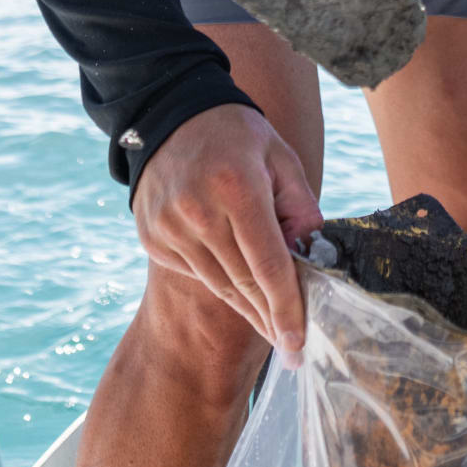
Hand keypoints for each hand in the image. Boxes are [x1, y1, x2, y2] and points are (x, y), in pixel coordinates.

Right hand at [134, 101, 318, 353]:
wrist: (170, 115)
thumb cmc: (238, 137)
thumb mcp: (281, 158)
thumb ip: (302, 208)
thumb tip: (313, 258)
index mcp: (237, 188)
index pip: (268, 264)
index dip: (286, 307)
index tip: (298, 342)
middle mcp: (198, 211)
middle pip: (244, 283)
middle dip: (271, 320)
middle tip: (292, 350)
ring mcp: (169, 227)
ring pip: (219, 286)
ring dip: (248, 310)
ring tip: (272, 329)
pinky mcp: (152, 237)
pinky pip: (195, 273)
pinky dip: (220, 284)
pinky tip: (239, 289)